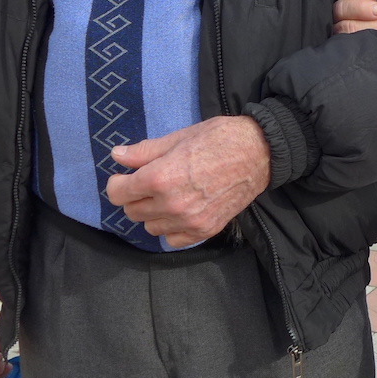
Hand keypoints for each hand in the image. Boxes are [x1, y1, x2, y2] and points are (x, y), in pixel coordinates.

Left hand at [105, 116, 270, 246]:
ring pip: (150, 227)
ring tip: (168, 196)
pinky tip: (181, 211)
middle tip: (149, 183)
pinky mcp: (205, 230)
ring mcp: (189, 221)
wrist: (260, 152)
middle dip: (135, 196)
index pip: (117, 193)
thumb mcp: (178, 137)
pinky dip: (171, 228)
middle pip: (132, 211)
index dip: (118, 183)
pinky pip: (173, 239)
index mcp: (160, 178)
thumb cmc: (218, 138)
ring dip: (153, 213)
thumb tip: (116, 156)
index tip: (126, 176)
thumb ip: (144, 151)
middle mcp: (171, 205)